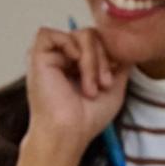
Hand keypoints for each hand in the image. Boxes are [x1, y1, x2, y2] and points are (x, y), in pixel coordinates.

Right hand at [25, 26, 128, 151]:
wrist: (69, 132)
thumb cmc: (88, 118)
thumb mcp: (115, 88)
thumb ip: (120, 65)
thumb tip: (127, 48)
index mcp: (79, 64)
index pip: (101, 42)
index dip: (112, 56)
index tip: (111, 82)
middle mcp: (64, 57)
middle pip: (94, 35)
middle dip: (105, 59)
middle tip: (103, 84)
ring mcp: (51, 56)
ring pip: (81, 34)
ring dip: (92, 59)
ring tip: (90, 86)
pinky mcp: (37, 55)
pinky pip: (51, 33)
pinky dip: (69, 44)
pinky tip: (74, 62)